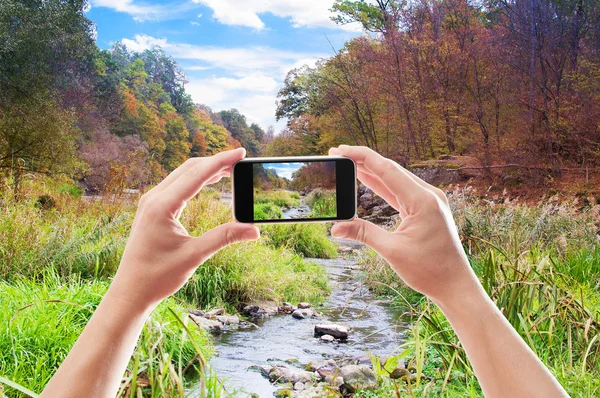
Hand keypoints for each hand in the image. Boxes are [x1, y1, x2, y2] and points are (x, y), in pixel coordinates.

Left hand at [108, 148, 259, 311]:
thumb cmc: (158, 276)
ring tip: (230, 168)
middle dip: (216, 161)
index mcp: (162, 206)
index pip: (197, 174)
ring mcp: (151, 202)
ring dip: (206, 169)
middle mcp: (153, 199)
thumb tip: (254, 230)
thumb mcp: (195, 255)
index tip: (241, 152)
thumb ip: (224, 238)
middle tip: (240, 159)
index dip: (221, 161)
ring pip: (182, 174)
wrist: (131, 291)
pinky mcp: (152, 209)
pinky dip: (195, 179)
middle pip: (189, 168)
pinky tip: (210, 181)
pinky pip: (176, 184)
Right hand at [329, 145, 481, 305]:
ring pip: (396, 179)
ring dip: (371, 171)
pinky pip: (401, 191)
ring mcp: (429, 201)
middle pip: (391, 169)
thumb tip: (335, 228)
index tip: (341, 150)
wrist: (455, 286)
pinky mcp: (427, 209)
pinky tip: (366, 180)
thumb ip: (363, 234)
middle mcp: (429, 195)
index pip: (387, 170)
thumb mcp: (392, 251)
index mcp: (423, 201)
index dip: (362, 157)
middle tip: (338, 154)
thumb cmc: (429, 271)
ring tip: (348, 163)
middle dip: (363, 161)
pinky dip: (382, 185)